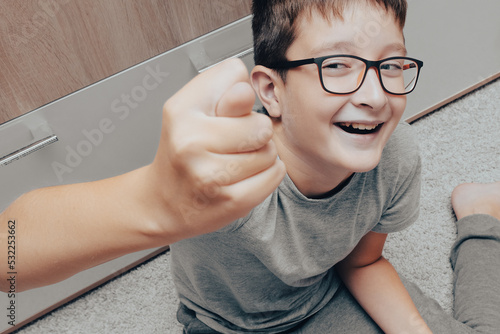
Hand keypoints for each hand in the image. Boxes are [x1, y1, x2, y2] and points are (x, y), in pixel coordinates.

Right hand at [148, 58, 285, 239]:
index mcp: (181, 111)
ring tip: (234, 161)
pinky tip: (243, 177)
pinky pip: (274, 174)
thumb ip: (223, 92)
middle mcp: (191, 142)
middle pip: (262, 123)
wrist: (164, 202)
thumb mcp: (193, 110)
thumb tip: (246, 90)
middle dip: (254, 132)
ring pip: (270, 151)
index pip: (235, 74)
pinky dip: (266, 175)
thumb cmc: (184, 152)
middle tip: (231, 143)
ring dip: (261, 155)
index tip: (222, 110)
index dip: (237, 92)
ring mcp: (210, 175)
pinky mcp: (231, 200)